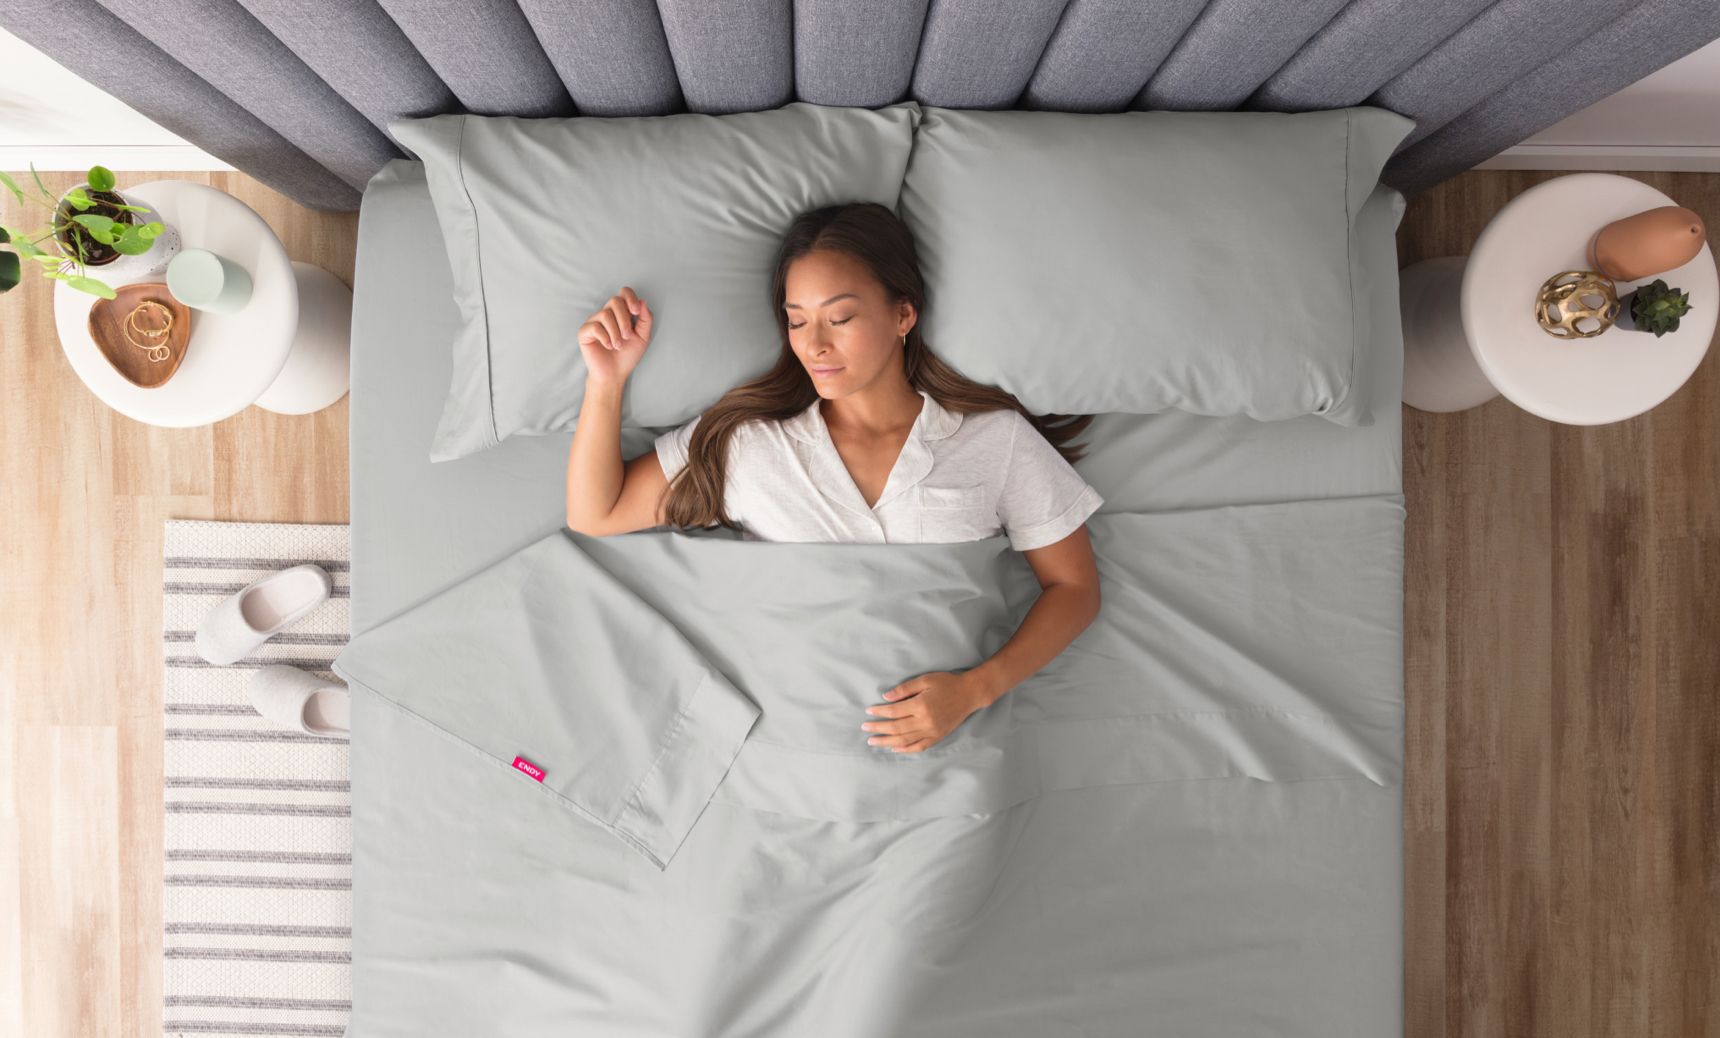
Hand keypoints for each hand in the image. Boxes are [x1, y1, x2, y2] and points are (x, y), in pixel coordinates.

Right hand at [577, 286, 652, 387]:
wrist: (614, 374)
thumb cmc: (627, 356)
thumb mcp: (643, 337)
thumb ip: (646, 320)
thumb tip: (642, 302)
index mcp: (621, 313)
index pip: (624, 293)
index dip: (630, 297)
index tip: (636, 312)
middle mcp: (607, 314)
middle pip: (615, 301)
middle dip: (624, 319)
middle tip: (628, 336)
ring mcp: (594, 322)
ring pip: (605, 314)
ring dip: (615, 332)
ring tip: (618, 345)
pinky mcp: (584, 332)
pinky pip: (594, 326)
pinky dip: (605, 337)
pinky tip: (608, 346)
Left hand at [861, 670, 991, 753]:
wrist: (970, 694)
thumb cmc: (947, 683)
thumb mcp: (925, 680)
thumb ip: (905, 689)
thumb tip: (886, 697)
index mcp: (921, 705)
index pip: (894, 712)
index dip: (879, 712)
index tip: (868, 711)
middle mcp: (925, 721)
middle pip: (896, 728)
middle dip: (878, 728)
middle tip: (865, 728)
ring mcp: (932, 731)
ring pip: (905, 740)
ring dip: (887, 742)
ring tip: (873, 742)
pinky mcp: (938, 736)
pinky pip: (919, 746)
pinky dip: (905, 749)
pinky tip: (894, 748)